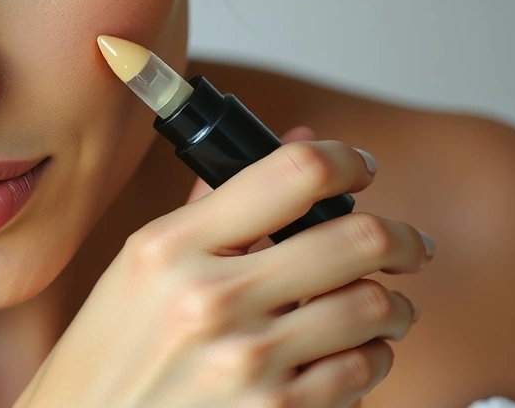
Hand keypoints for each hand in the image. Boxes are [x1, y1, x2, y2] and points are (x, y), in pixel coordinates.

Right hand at [14, 129, 432, 407]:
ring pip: (374, 307)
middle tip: (404, 245)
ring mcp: (245, 361)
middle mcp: (208, 298)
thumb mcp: (140, 270)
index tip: (357, 171)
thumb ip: (216, 208)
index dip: (344, 161)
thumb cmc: (110, 355)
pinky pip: (363, 371)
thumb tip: (299, 143)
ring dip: (391, 305)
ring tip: (381, 308)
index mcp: (168, 247)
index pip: (292, 175)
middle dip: (398, 237)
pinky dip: (370, 358)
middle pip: (356, 238)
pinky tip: (348, 354)